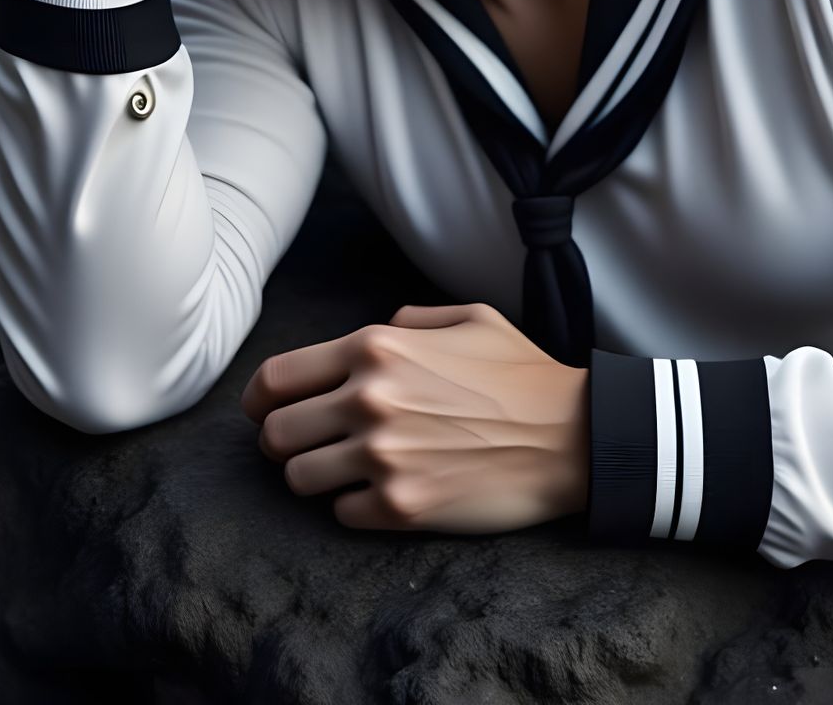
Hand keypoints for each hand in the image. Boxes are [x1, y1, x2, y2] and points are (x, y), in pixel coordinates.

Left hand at [240, 301, 590, 534]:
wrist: (572, 436)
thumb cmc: (524, 373)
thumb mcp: (471, 318)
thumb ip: (412, 319)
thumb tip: (380, 330)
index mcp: (377, 348)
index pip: (275, 379)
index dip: (260, 400)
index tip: (266, 412)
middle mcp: (369, 400)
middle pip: (274, 436)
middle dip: (285, 443)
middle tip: (312, 446)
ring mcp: (382, 458)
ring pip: (298, 480)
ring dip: (318, 478)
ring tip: (352, 472)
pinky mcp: (400, 509)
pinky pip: (341, 514)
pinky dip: (357, 507)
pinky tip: (390, 492)